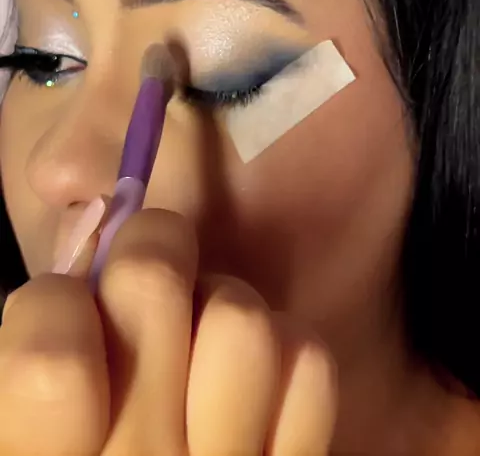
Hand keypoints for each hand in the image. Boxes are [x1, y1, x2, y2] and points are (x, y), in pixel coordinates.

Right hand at [0, 209, 335, 454]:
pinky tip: (255, 397)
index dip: (55, 308)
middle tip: (144, 290)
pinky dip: (283, 363)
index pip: (46, 352)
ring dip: (218, 310)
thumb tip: (88, 222)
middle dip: (147, 257)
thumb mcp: (29, 431)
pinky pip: (307, 363)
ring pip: (238, 313)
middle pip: (151, 279)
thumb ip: (36, 353)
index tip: (71, 318)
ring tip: (198, 348)